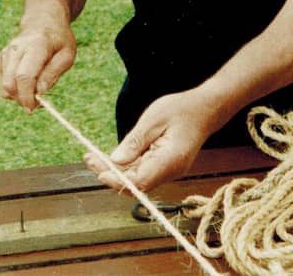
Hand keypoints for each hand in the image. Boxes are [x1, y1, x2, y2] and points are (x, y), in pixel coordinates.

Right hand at [0, 12, 76, 111]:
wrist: (43, 22)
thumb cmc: (58, 40)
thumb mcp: (67, 55)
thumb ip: (53, 73)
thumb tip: (40, 92)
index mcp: (35, 46)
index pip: (24, 76)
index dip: (27, 96)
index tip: (35, 107)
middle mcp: (16, 49)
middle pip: (10, 83)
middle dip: (22, 99)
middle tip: (38, 103)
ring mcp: (6, 53)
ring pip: (4, 85)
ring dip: (18, 96)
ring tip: (35, 92)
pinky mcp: (1, 58)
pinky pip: (2, 82)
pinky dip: (13, 89)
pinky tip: (26, 85)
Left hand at [84, 91, 212, 192]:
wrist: (205, 109)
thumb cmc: (181, 109)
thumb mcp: (154, 119)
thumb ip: (135, 141)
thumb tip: (114, 161)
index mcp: (170, 160)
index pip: (140, 181)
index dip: (118, 180)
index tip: (99, 171)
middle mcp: (170, 171)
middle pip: (135, 182)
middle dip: (110, 174)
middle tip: (88, 159)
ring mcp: (168, 171)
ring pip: (137, 178)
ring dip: (115, 170)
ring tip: (91, 157)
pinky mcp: (164, 166)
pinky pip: (142, 171)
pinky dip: (125, 166)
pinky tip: (109, 158)